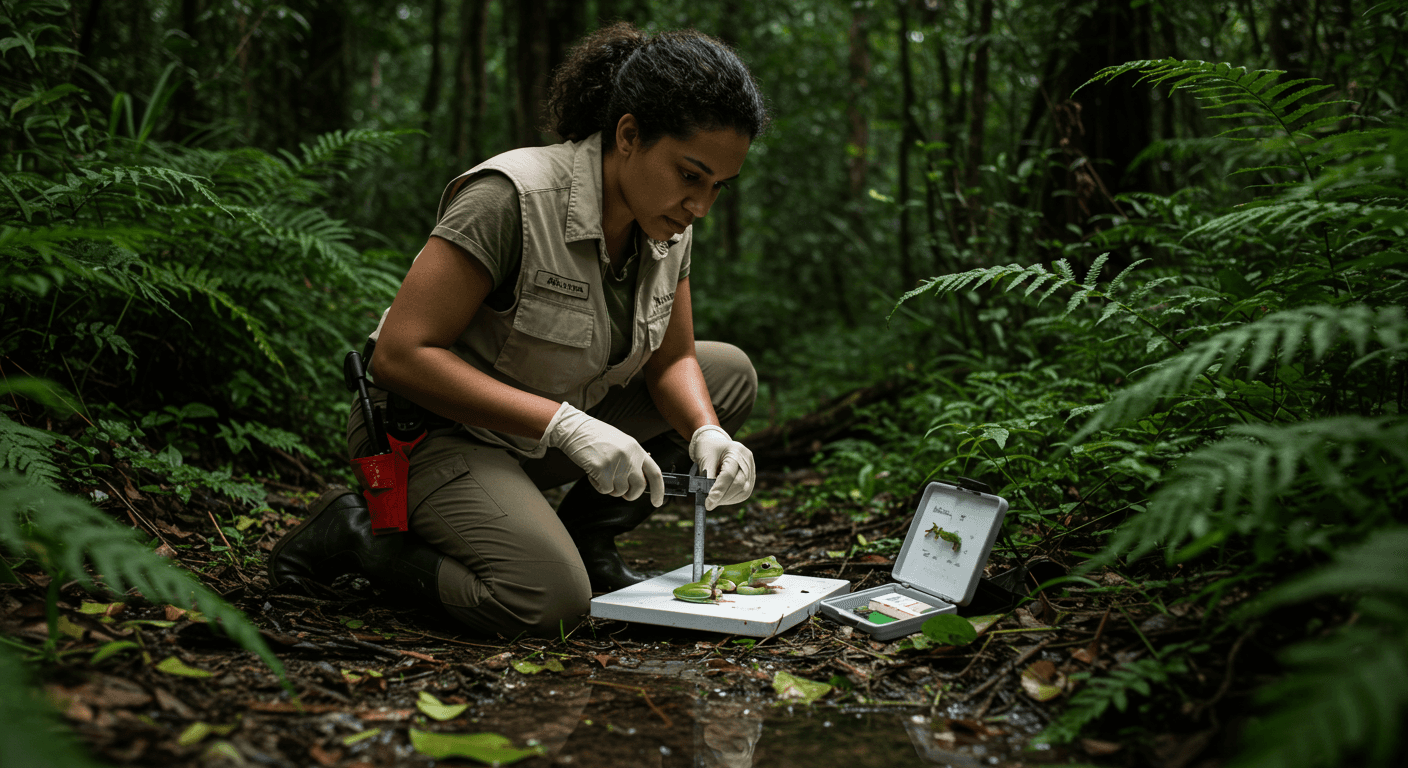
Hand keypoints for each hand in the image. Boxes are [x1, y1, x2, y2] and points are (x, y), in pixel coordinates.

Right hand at [545, 404, 663, 505]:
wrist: (576, 429)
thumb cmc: (596, 437)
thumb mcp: (621, 443)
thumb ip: (633, 459)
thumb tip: (641, 480)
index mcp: (636, 449)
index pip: (655, 473)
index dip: (659, 490)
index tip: (657, 502)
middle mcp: (630, 457)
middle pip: (639, 487)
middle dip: (631, 495)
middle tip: (622, 493)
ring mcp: (617, 463)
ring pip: (620, 491)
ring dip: (610, 487)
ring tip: (601, 472)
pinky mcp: (602, 470)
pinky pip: (605, 490)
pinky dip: (598, 486)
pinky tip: (592, 472)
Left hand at [689, 425, 754, 510]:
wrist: (715, 441)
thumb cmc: (708, 449)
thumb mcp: (704, 460)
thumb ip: (707, 478)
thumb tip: (709, 498)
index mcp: (735, 450)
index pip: (728, 475)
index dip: (718, 491)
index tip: (708, 503)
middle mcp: (747, 458)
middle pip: (739, 484)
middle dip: (723, 497)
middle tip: (709, 503)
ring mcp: (751, 467)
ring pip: (744, 490)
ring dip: (728, 499)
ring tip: (715, 499)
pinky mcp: (751, 475)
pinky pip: (745, 491)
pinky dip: (733, 498)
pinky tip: (723, 497)